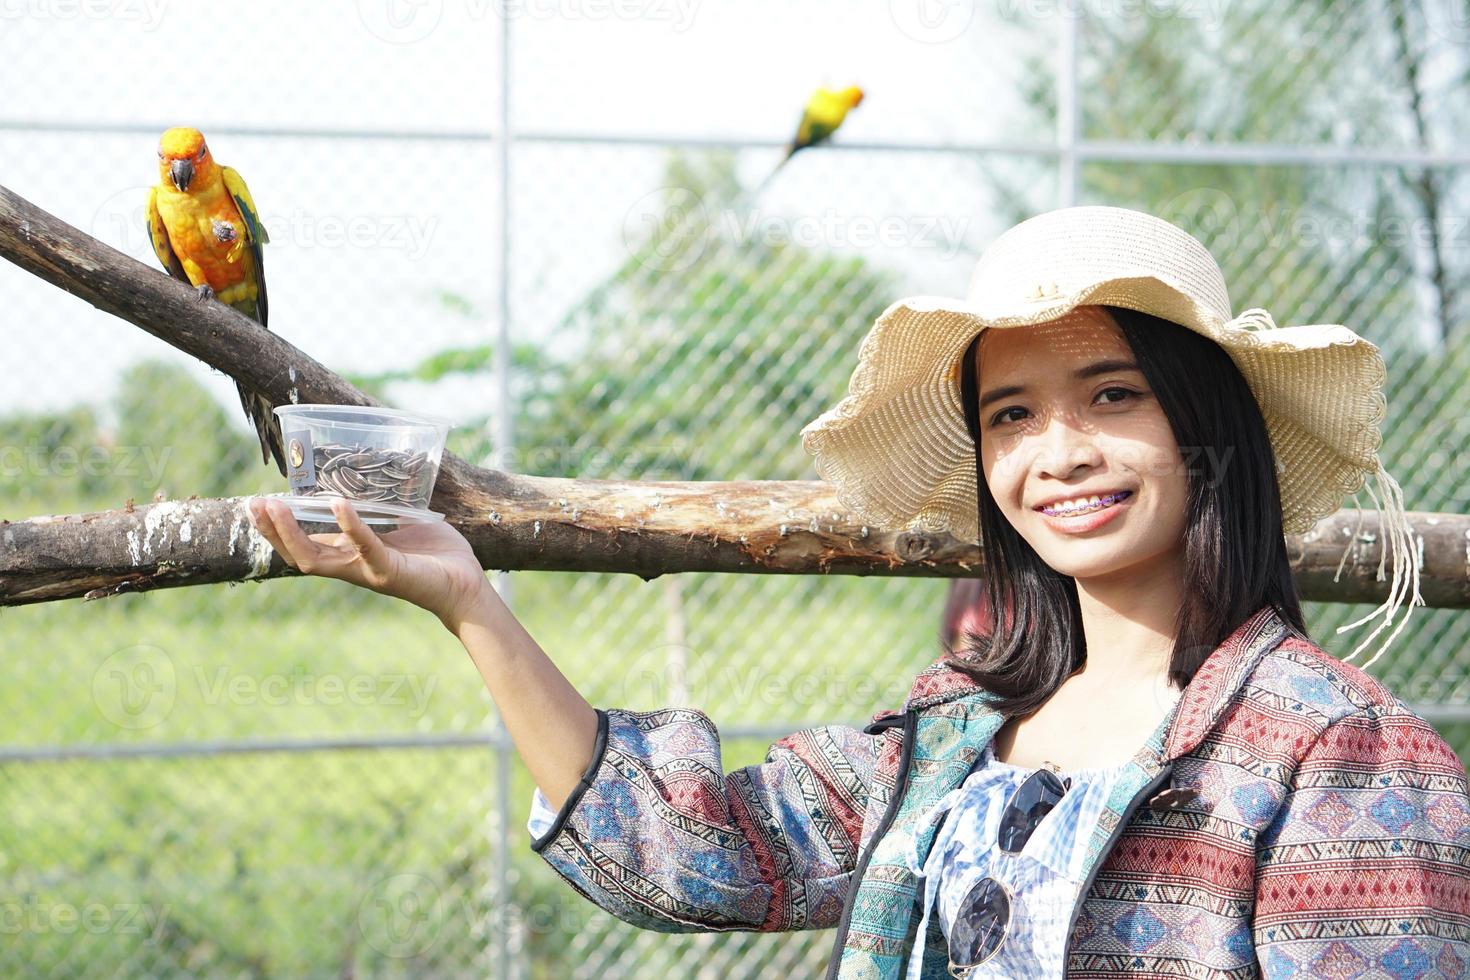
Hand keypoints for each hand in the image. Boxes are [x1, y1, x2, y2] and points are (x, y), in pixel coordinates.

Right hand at [246, 496, 491, 628]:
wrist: (466, 584)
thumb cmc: (434, 554)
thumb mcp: (400, 524)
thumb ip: (381, 507)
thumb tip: (371, 471)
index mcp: (350, 555)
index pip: (303, 544)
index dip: (278, 528)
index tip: (258, 503)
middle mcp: (351, 566)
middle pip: (298, 554)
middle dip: (272, 531)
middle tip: (254, 504)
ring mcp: (367, 571)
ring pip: (317, 558)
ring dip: (293, 532)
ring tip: (277, 505)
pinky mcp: (390, 571)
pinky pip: (366, 547)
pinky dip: (351, 526)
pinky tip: (339, 504)